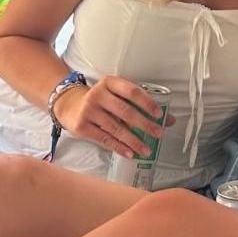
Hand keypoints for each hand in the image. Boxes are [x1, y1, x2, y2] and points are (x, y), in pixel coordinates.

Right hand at [53, 76, 171, 158]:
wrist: (68, 105)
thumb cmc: (100, 100)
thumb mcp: (116, 95)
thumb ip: (139, 104)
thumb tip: (169, 119)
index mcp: (110, 82)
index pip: (132, 91)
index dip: (147, 102)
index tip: (159, 114)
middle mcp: (98, 94)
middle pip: (125, 111)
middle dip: (144, 124)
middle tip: (158, 134)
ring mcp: (89, 110)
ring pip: (116, 128)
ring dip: (134, 141)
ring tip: (147, 149)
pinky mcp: (82, 126)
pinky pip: (105, 139)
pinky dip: (119, 147)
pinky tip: (130, 153)